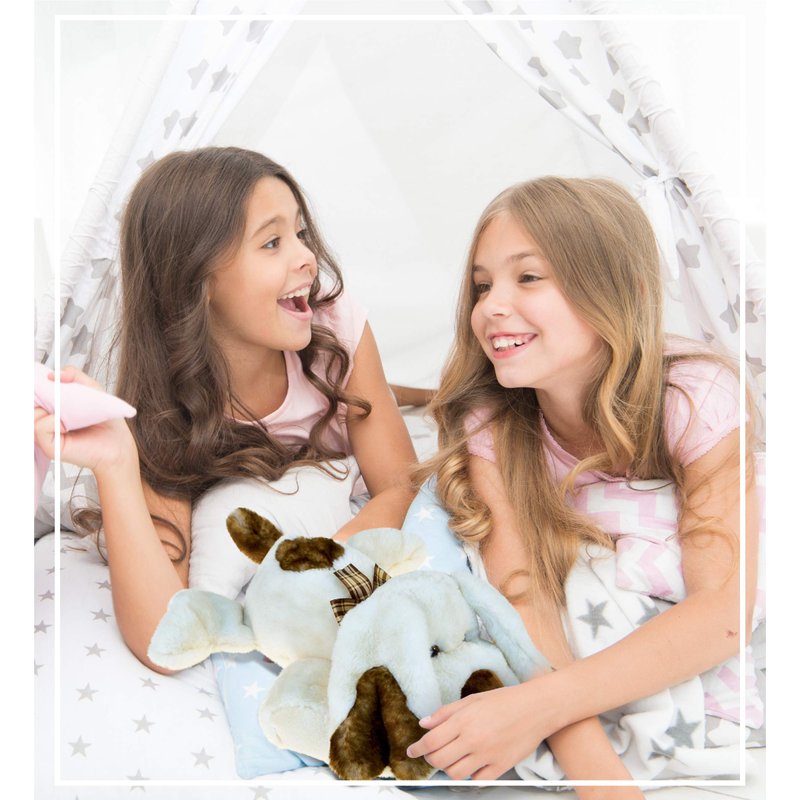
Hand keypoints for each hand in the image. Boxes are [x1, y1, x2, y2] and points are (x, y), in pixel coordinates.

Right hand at [33, 366, 135, 474]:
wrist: (119, 445)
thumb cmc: (106, 421)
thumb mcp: (91, 389)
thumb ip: (74, 375)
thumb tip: (53, 374)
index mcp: (53, 407)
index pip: (34, 394)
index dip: (37, 385)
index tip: (46, 377)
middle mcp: (47, 421)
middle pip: (29, 404)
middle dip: (41, 394)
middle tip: (58, 393)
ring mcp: (47, 435)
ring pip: (31, 416)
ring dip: (47, 408)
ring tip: (66, 411)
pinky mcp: (50, 447)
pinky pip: (39, 429)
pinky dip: (50, 422)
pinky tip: (64, 424)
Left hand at [406, 682, 552, 779]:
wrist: (536, 708)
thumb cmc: (506, 700)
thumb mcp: (472, 699)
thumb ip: (446, 713)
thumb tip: (425, 723)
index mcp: (464, 721)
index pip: (432, 741)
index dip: (418, 749)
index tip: (412, 751)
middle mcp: (473, 740)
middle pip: (440, 761)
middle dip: (430, 759)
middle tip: (430, 754)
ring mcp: (487, 755)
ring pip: (456, 774)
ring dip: (448, 768)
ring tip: (451, 758)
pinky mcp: (500, 767)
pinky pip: (477, 780)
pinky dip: (470, 775)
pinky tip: (470, 764)